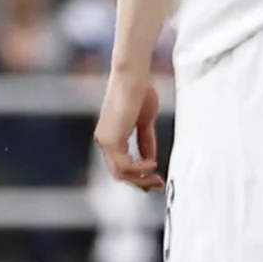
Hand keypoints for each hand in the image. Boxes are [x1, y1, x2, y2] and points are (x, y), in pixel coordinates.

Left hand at [96, 62, 164, 190]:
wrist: (133, 76)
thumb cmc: (140, 91)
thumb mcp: (145, 121)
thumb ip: (146, 141)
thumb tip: (150, 160)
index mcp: (111, 135)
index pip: (121, 165)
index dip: (139, 175)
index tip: (158, 178)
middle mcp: (104, 140)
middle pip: (119, 173)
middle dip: (140, 182)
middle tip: (159, 185)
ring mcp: (105, 141)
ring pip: (120, 172)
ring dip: (141, 178)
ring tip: (158, 177)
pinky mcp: (110, 140)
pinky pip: (124, 165)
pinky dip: (139, 168)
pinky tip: (152, 164)